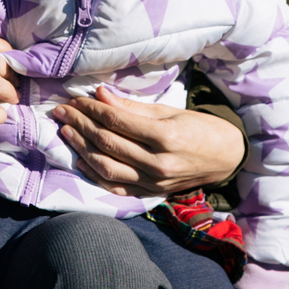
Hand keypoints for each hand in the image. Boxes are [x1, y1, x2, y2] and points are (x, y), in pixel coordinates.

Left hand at [50, 86, 244, 196]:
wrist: (226, 158)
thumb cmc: (200, 129)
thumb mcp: (170, 111)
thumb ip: (133, 106)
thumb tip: (100, 95)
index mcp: (165, 137)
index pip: (117, 121)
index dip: (91, 110)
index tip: (75, 100)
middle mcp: (158, 163)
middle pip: (107, 143)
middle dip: (80, 125)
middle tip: (61, 112)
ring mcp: (154, 182)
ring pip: (106, 167)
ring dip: (81, 148)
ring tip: (66, 132)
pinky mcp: (151, 193)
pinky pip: (115, 187)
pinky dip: (94, 174)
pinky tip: (80, 159)